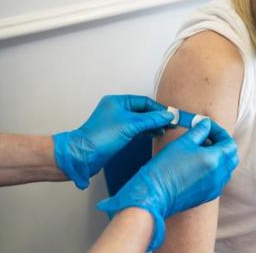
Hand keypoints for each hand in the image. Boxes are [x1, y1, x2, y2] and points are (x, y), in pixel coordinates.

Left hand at [53, 95, 173, 189]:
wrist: (84, 155)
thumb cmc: (101, 137)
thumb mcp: (130, 125)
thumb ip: (151, 120)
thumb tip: (167, 115)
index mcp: (118, 101)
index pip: (144, 102)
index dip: (158, 109)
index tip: (171, 115)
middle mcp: (117, 109)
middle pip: (143, 111)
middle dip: (157, 117)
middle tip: (171, 124)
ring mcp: (117, 122)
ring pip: (140, 121)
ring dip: (152, 125)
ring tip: (165, 130)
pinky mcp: (117, 134)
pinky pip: (135, 129)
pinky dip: (145, 131)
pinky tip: (154, 134)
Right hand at [96, 119, 238, 249]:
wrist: (155, 194)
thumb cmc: (165, 167)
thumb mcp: (182, 143)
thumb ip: (198, 131)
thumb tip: (206, 124)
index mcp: (215, 160)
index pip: (229, 142)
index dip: (219, 132)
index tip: (207, 127)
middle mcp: (219, 175)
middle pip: (232, 156)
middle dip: (222, 144)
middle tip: (206, 137)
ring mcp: (215, 187)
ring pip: (226, 169)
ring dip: (219, 157)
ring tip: (201, 151)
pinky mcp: (208, 196)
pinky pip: (219, 180)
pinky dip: (214, 170)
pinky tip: (198, 166)